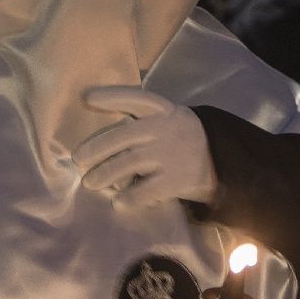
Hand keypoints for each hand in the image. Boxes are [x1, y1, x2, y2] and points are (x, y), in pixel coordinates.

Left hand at [76, 87, 215, 209]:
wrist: (221, 162)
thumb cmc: (180, 139)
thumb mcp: (168, 120)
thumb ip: (141, 122)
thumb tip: (98, 140)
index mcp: (164, 110)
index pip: (136, 99)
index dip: (112, 97)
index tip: (87, 98)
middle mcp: (166, 129)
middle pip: (124, 136)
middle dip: (97, 148)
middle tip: (78, 160)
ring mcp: (172, 155)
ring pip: (130, 163)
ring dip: (105, 174)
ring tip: (90, 183)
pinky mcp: (177, 180)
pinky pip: (146, 190)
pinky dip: (129, 196)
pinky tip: (119, 201)